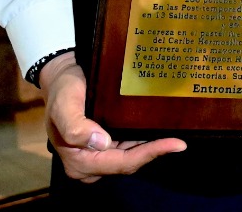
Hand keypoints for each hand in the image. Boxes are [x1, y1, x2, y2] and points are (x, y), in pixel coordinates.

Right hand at [39, 53, 185, 181]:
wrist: (61, 76)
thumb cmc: (62, 90)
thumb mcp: (64, 105)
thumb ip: (76, 127)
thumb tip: (102, 143)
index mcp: (79, 162)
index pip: (121, 163)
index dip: (149, 155)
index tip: (175, 144)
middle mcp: (89, 164)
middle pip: (128, 163)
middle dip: (154, 152)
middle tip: (180, 142)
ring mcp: (98, 155)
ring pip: (131, 156)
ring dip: (152, 147)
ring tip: (175, 137)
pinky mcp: (106, 143)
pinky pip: (129, 146)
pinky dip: (145, 140)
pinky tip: (161, 131)